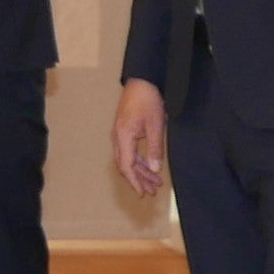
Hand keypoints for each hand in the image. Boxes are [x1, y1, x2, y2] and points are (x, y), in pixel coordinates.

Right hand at [113, 80, 168, 197]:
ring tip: (155, 181)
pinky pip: (130, 151)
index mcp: (123, 137)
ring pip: (128, 159)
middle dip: (139, 179)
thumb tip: (154, 169)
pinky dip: (140, 161)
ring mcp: (120, 134)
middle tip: (152, 191)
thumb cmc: (148, 100)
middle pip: (126, 165)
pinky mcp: (125, 130)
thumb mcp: (155, 125)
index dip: (135, 181)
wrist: (141, 80)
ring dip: (141, 171)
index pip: (127, 166)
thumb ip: (154, 149)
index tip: (142, 193)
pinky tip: (150, 166)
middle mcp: (118, 138)